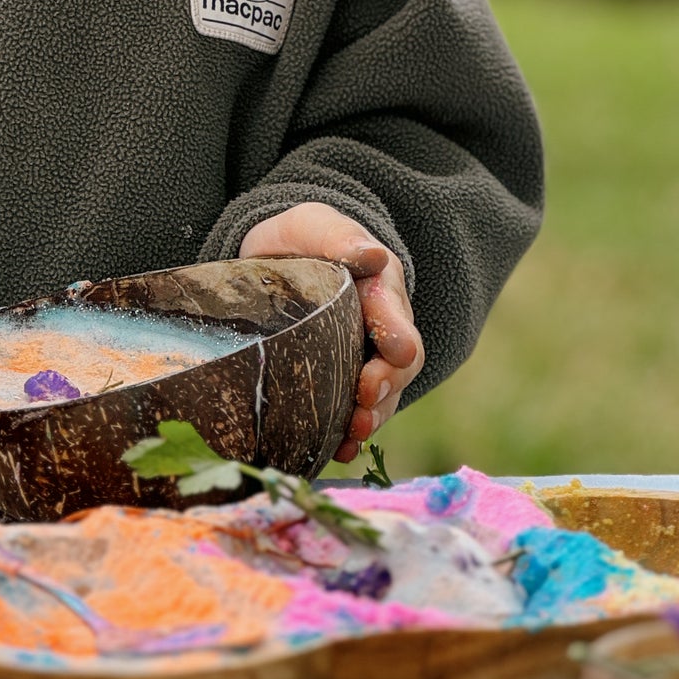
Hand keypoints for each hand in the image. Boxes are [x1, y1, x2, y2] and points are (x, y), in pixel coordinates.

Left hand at [238, 202, 423, 463]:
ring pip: (380, 397)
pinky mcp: (342, 383)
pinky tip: (335, 452)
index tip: (393, 353)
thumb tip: (372, 254)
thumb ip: (340, 238)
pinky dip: (347, 435)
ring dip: (370, 417)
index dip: (396, 336)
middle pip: (397, 366)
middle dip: (385, 386)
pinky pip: (354, 413)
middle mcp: (382, 330)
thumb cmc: (303, 239)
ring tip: (351, 436)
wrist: (282, 258)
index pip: (396, 317)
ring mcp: (366, 360)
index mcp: (381, 290)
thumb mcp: (316, 227)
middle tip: (365, 401)